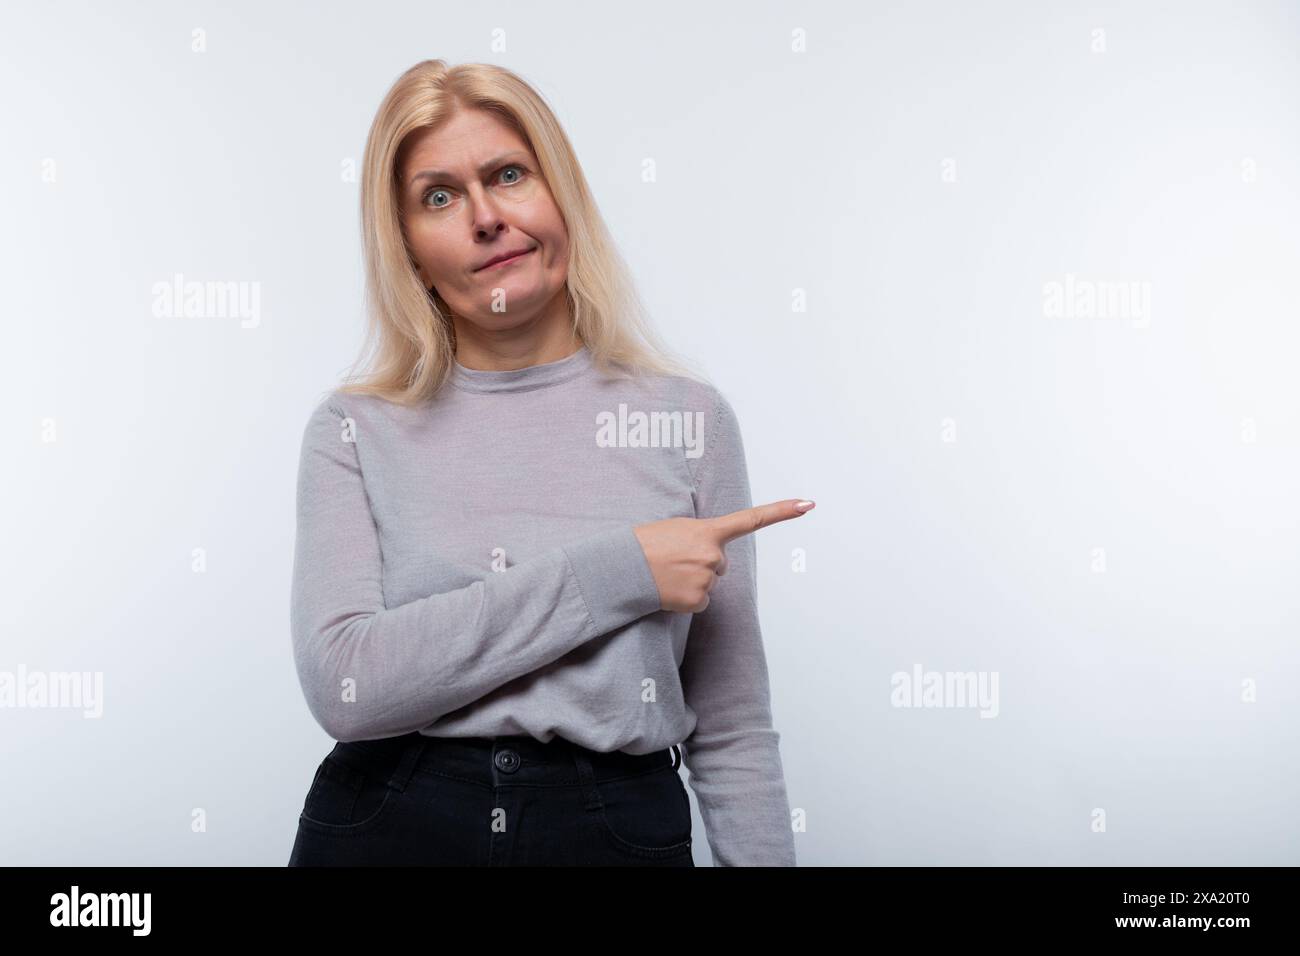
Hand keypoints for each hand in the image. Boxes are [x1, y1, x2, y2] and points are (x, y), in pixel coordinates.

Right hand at [633, 499, 815, 612]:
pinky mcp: (697, 601)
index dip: (782, 511)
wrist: (622, 567)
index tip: (808, 504)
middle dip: (702, 563)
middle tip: (674, 560)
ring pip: (710, 584)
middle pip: (721, 565)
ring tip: (667, 573)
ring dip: (692, 581)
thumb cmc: (646, 544)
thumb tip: (714, 561)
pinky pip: (700, 602)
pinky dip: (687, 599)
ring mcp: (707, 579)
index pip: (752, 519)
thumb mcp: (677, 528)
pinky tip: (669, 589)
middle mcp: (714, 555)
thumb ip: (701, 537)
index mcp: (709, 531)